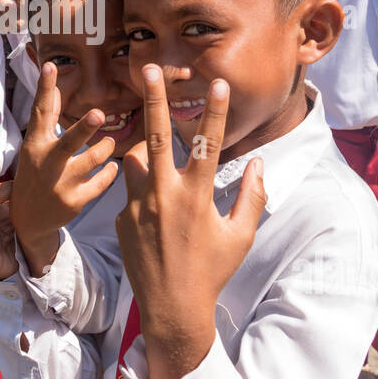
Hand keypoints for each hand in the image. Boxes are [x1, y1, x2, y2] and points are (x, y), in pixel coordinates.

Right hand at [11, 62, 117, 274]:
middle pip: (67, 143)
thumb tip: (54, 83)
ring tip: (107, 143)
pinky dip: (109, 172)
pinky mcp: (74, 202)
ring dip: (105, 148)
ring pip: (92, 161)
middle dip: (83, 128)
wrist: (28, 221)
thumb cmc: (35, 174)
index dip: (45, 89)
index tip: (50, 65)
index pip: (40, 113)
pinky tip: (111, 168)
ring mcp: (60, 184)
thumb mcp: (35, 146)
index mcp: (34, 145)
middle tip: (98, 114)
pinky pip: (101, 182)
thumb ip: (48, 117)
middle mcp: (46, 163)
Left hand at [115, 65, 264, 378]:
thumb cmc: (212, 272)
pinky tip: (152, 207)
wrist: (172, 309)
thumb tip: (257, 164)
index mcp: (196, 197)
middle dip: (153, 99)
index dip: (214, 111)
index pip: (207, 143)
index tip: (216, 82)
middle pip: (155, 136)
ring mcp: (138, 206)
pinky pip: (130, 191)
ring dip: (142, 148)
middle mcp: (164, 196)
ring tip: (146, 138)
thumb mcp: (239, 236)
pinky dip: (141, 188)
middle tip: (148, 69)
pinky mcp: (121, 219)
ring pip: (134, 160)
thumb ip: (251, 197)